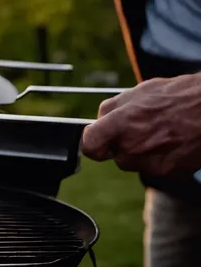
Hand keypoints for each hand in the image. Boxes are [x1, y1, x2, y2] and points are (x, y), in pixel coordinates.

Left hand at [81, 73, 200, 177]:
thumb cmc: (176, 97)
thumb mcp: (137, 93)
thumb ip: (110, 109)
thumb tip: (97, 122)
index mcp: (120, 125)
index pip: (89, 146)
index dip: (92, 141)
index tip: (97, 137)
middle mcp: (132, 148)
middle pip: (114, 155)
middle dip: (122, 143)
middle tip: (142, 127)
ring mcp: (150, 163)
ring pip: (134, 163)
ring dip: (141, 152)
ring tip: (160, 132)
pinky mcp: (168, 173)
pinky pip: (154, 168)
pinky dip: (160, 158)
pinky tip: (173, 141)